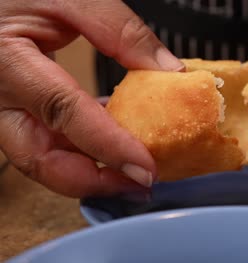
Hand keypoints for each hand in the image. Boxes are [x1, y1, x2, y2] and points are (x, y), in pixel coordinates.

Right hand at [0, 0, 183, 196]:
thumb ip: (121, 31)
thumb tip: (168, 69)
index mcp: (7, 60)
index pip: (63, 112)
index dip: (107, 145)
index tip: (145, 168)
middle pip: (40, 158)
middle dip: (93, 180)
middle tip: (139, 184)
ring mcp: (3, 107)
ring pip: (41, 157)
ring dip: (90, 171)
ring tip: (133, 172)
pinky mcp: (14, 109)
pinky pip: (46, 140)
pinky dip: (81, 149)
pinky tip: (115, 143)